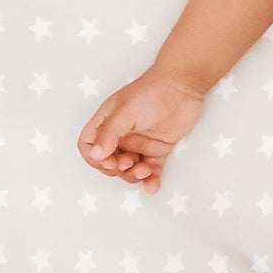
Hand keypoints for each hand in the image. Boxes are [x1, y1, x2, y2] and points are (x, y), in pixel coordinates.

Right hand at [77, 67, 205, 194]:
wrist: (184, 86)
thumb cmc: (152, 92)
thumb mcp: (125, 111)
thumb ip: (109, 133)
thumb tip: (95, 154)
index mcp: (106, 124)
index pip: (89, 146)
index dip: (95, 158)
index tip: (109, 161)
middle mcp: (120, 135)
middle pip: (109, 162)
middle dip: (117, 169)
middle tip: (130, 164)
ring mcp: (139, 143)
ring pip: (129, 169)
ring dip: (134, 176)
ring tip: (145, 170)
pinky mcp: (158, 149)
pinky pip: (151, 169)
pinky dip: (151, 180)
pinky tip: (153, 186)